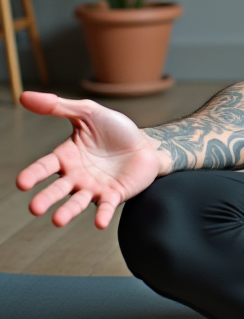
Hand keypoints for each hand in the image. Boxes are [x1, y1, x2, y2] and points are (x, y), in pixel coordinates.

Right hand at [16, 91, 163, 228]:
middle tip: (35, 208)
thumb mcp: (88, 113)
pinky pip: (105, 206)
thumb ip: (59, 107)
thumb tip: (24, 96)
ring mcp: (94, 187)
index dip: (33, 174)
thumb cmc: (115, 130)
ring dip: (67, 212)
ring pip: (77, 202)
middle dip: (46, 198)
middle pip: (57, 189)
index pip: (45, 167)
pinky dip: (102, 214)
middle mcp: (76, 176)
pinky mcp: (114, 195)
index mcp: (66, 157)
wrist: (146, 144)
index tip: (22, 183)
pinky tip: (99, 223)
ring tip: (57, 220)